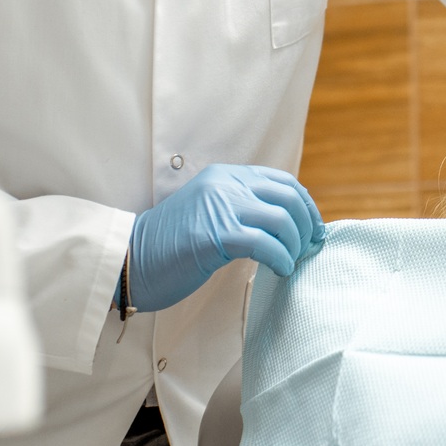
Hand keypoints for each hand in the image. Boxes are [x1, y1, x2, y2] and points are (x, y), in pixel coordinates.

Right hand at [126, 163, 324, 311]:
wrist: (131, 260)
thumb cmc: (170, 246)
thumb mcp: (210, 212)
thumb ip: (241, 208)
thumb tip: (286, 224)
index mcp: (225, 175)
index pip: (282, 181)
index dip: (306, 205)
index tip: (313, 230)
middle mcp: (225, 184)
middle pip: (288, 197)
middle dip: (306, 226)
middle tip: (306, 250)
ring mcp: (220, 207)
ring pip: (281, 218)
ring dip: (295, 245)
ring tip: (290, 262)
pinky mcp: (215, 235)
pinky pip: (266, 243)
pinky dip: (281, 258)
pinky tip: (279, 270)